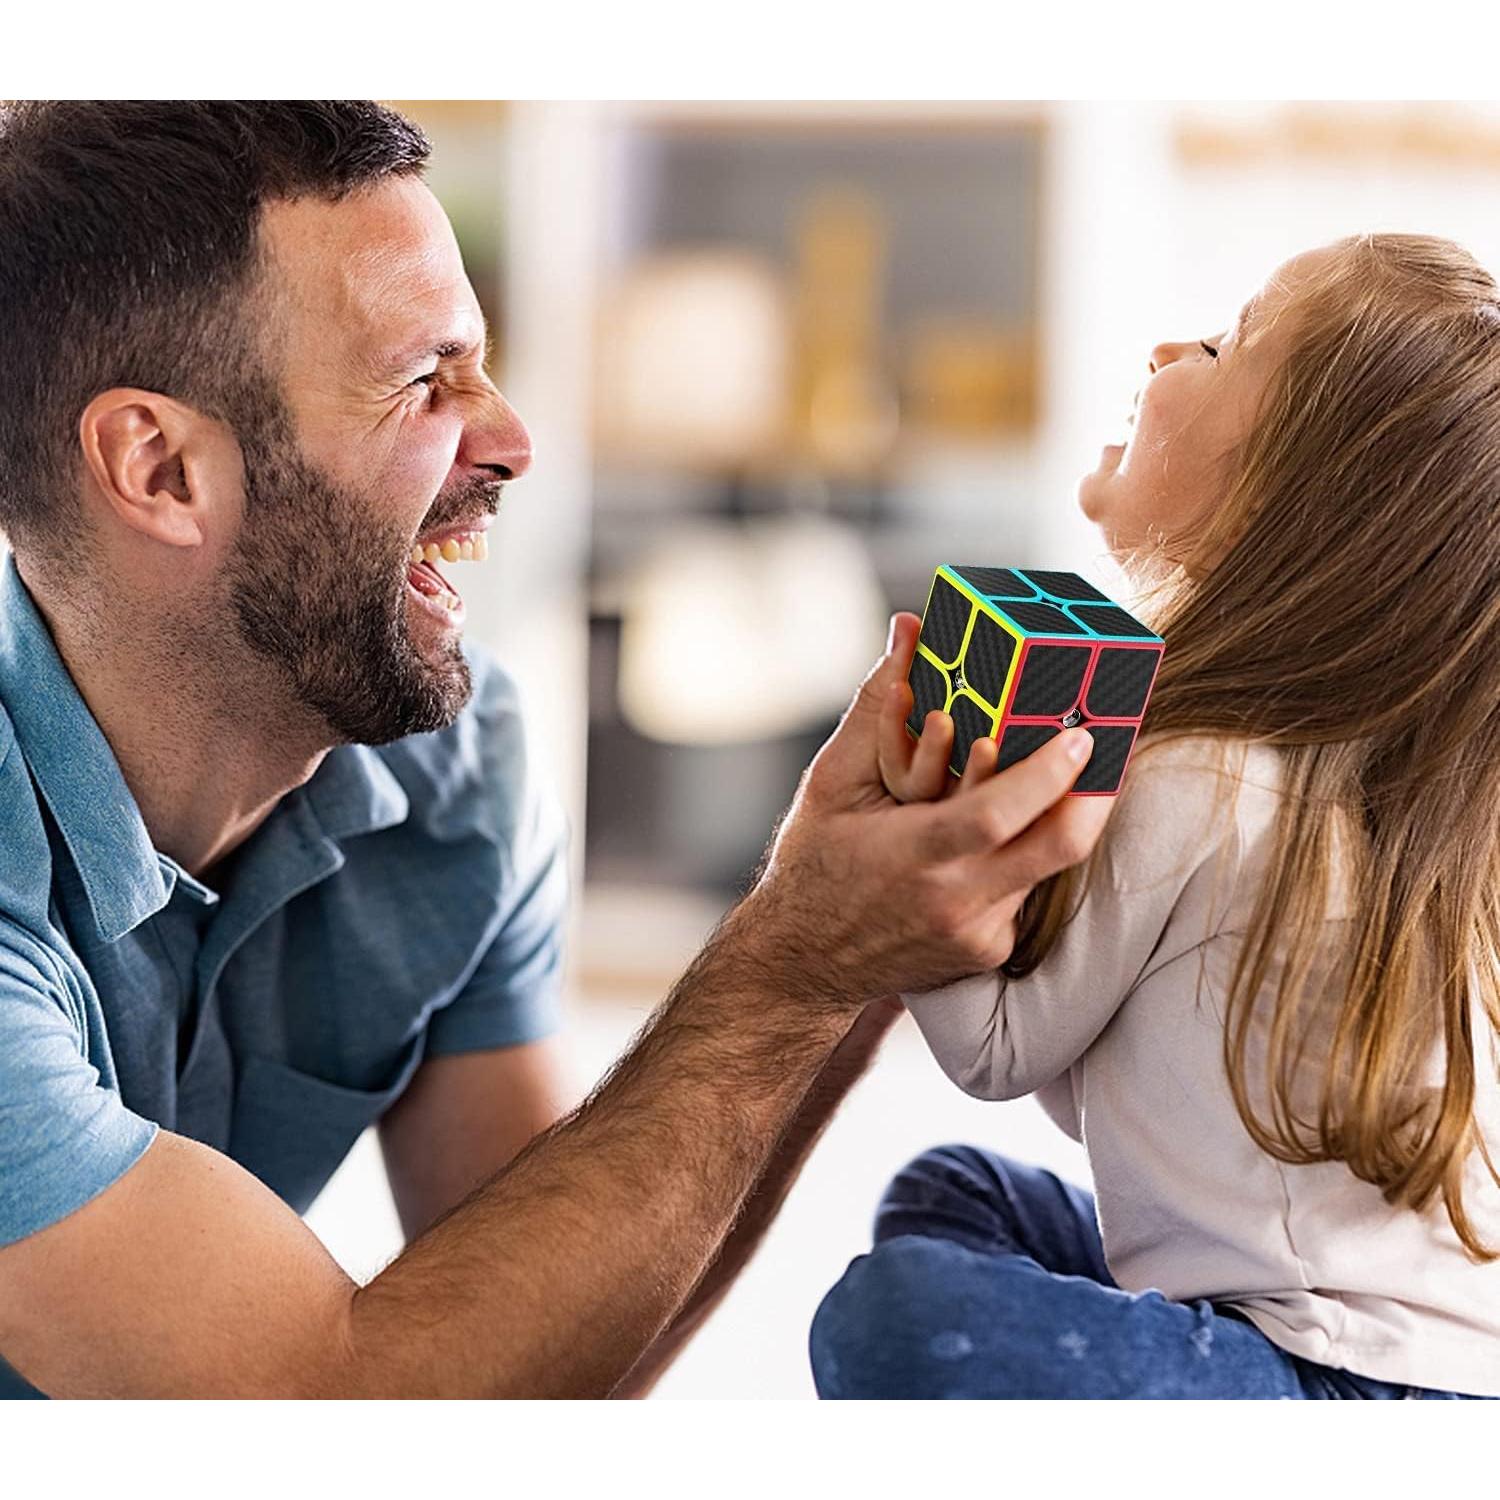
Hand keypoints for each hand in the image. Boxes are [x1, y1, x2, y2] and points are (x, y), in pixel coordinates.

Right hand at [730, 613, 1114, 1010]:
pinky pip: (1025, 891)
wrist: (802, 963)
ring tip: (1066, 776)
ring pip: (1046, 866)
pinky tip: (1010, 832)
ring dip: (1056, 818)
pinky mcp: (988, 952)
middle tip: (1105, 750)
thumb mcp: (833, 780)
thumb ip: (878, 705)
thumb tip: (908, 631)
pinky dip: (1023, 853)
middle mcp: (954, 902)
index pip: (999, 813)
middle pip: (1058, 848)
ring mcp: (977, 934)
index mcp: (913, 854)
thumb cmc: (813, 863)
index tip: (1079, 733)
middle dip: (1094, 795)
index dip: (1048, 773)